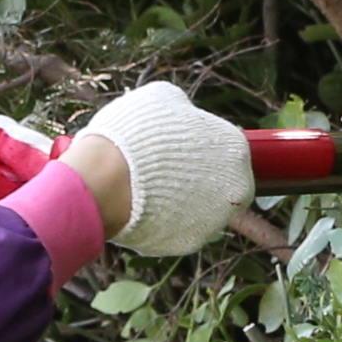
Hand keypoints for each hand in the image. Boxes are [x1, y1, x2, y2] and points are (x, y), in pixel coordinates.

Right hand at [76, 82, 253, 255]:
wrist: (105, 181)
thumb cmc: (132, 135)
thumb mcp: (159, 99)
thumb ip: (181, 108)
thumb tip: (181, 112)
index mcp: (233, 146)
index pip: (224, 148)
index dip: (199, 147)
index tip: (177, 149)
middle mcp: (236, 186)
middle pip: (220, 182)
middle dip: (195, 178)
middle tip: (162, 171)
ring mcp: (216, 218)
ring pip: (201, 208)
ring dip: (181, 201)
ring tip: (146, 189)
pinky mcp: (191, 242)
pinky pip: (180, 229)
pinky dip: (164, 221)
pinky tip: (140, 208)